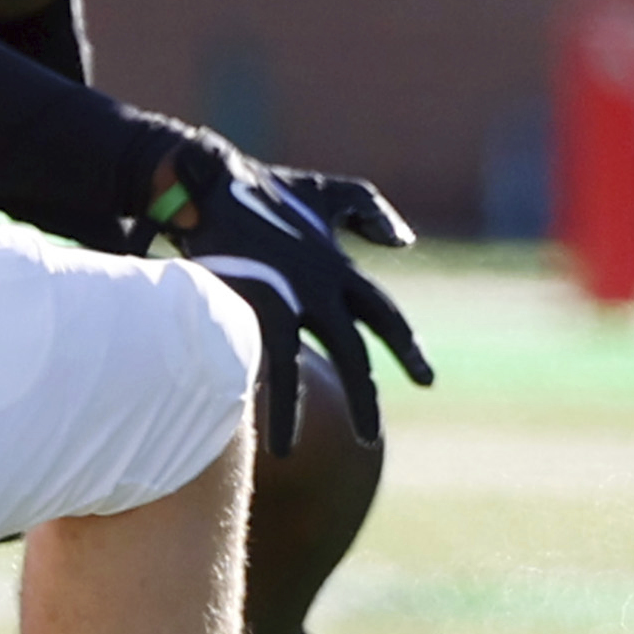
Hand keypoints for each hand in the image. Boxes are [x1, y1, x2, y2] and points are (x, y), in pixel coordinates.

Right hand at [146, 125, 430, 457]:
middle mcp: (324, 287)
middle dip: (363, 397)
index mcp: (340, 268)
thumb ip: (368, 211)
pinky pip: (272, 366)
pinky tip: (268, 432)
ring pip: (314, 366)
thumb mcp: (325, 193)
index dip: (406, 348)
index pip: (385, 316)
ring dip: (314, 408)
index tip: (426, 380)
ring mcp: (293, 298)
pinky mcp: (258, 305)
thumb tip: (405, 242)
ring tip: (301, 451)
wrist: (207, 181)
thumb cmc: (263, 187)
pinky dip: (274, 402)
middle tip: (368, 438)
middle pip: (356, 354)